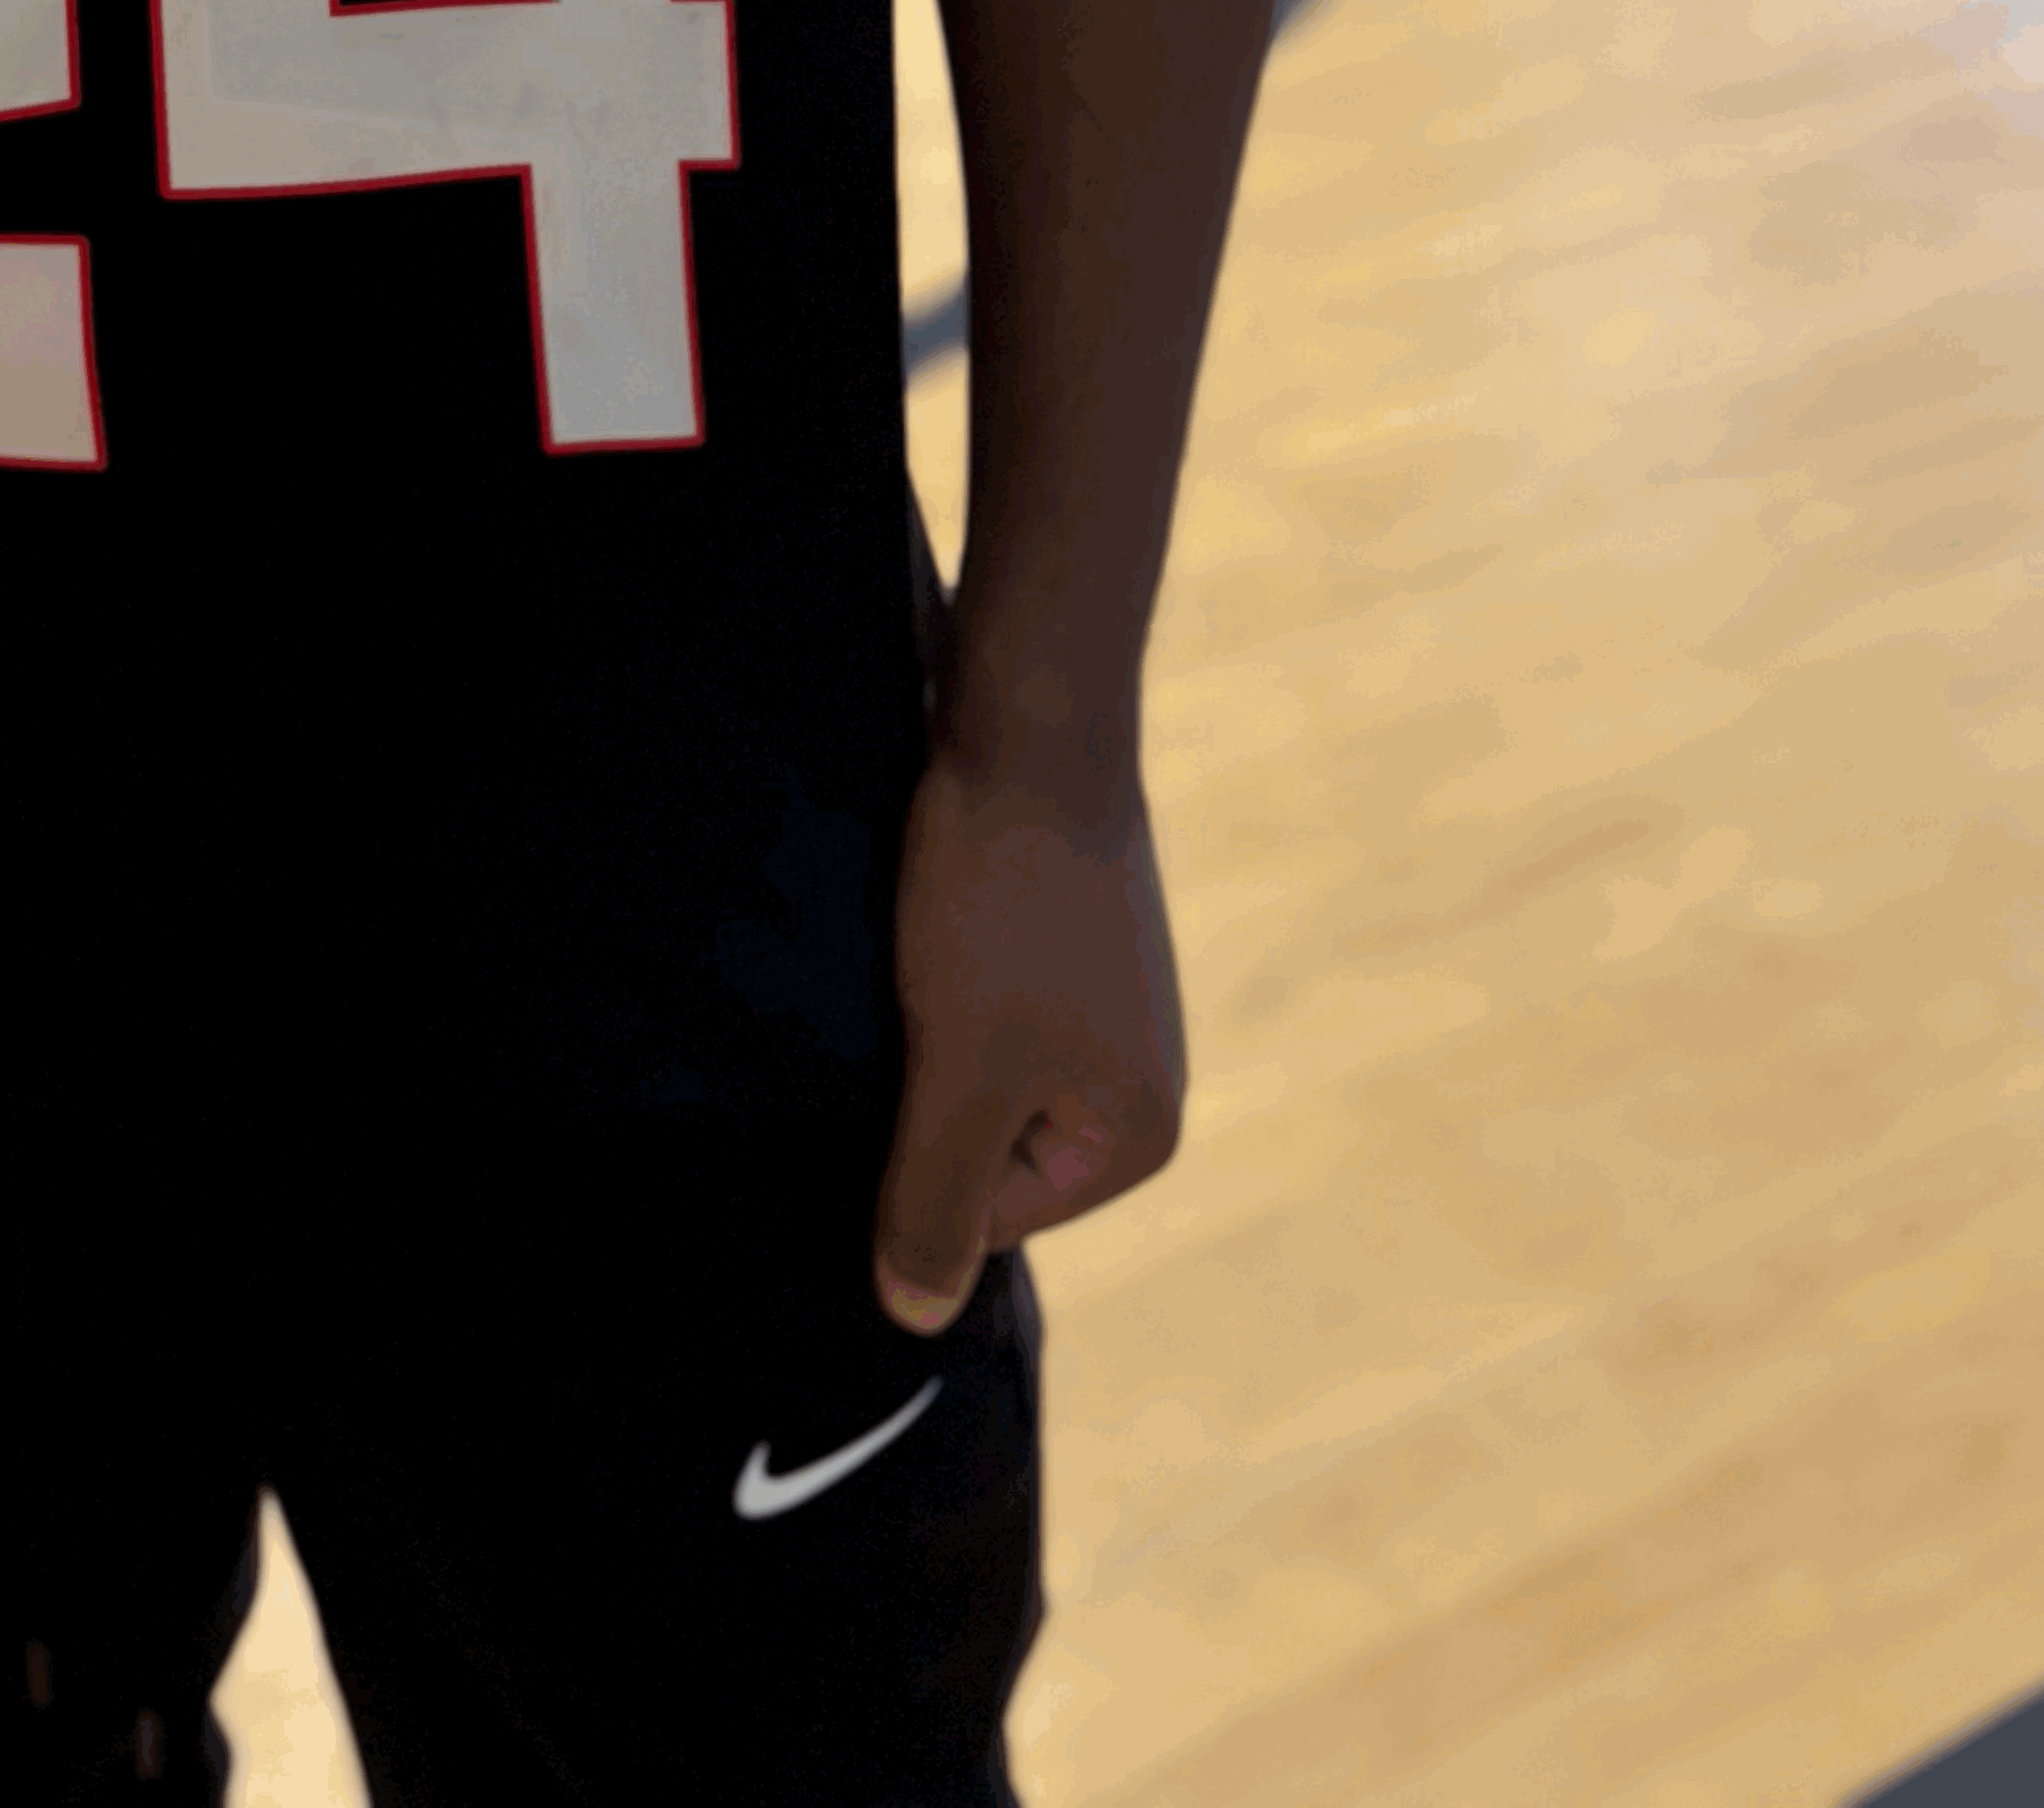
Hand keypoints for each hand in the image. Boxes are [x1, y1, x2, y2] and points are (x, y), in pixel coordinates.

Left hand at [871, 737, 1184, 1331]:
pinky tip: (928, 928)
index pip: (986, 1215)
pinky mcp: (1066, 940)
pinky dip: (944, 979)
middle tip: (907, 1008)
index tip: (904, 1064)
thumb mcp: (959, 1068)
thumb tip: (916, 1320)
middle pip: (984, 1146)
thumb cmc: (1002, 904)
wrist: (1032, 723)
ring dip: (928, 1033)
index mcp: (1137, 1137)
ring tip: (916, 964)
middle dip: (928, 1093)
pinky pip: (989, 1003)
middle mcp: (1138, 1080)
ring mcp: (1107, 1005)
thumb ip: (935, 1200)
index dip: (916, 1150)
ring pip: (978, 1069)